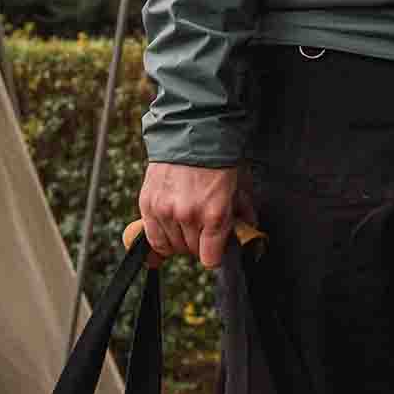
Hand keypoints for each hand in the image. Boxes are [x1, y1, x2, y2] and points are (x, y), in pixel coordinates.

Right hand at [137, 162, 254, 268]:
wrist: (193, 134)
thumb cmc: (220, 160)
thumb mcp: (240, 189)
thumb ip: (243, 215)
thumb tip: (246, 234)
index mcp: (214, 214)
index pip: (210, 259)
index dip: (214, 256)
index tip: (215, 249)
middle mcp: (188, 216)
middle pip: (191, 251)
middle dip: (199, 245)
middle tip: (203, 230)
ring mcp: (165, 211)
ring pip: (170, 246)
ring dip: (179, 241)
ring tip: (186, 225)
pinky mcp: (147, 204)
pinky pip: (151, 237)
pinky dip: (160, 237)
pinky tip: (169, 228)